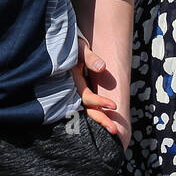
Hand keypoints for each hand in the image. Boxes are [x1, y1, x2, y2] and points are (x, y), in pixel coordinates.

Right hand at [72, 33, 125, 148]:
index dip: (99, 102)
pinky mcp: (79, 91)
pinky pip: (87, 106)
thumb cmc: (71, 44)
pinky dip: (96, 114)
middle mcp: (72, 90)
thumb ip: (89, 57)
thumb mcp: (79, 47)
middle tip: (115, 131)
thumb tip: (102, 67)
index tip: (114, 105)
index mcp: (72, 81)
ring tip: (114, 131)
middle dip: (101, 120)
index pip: (86, 97)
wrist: (60, 44)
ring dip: (100, 120)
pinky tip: (106, 122)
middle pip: (87, 109)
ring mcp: (74, 92)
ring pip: (87, 110)